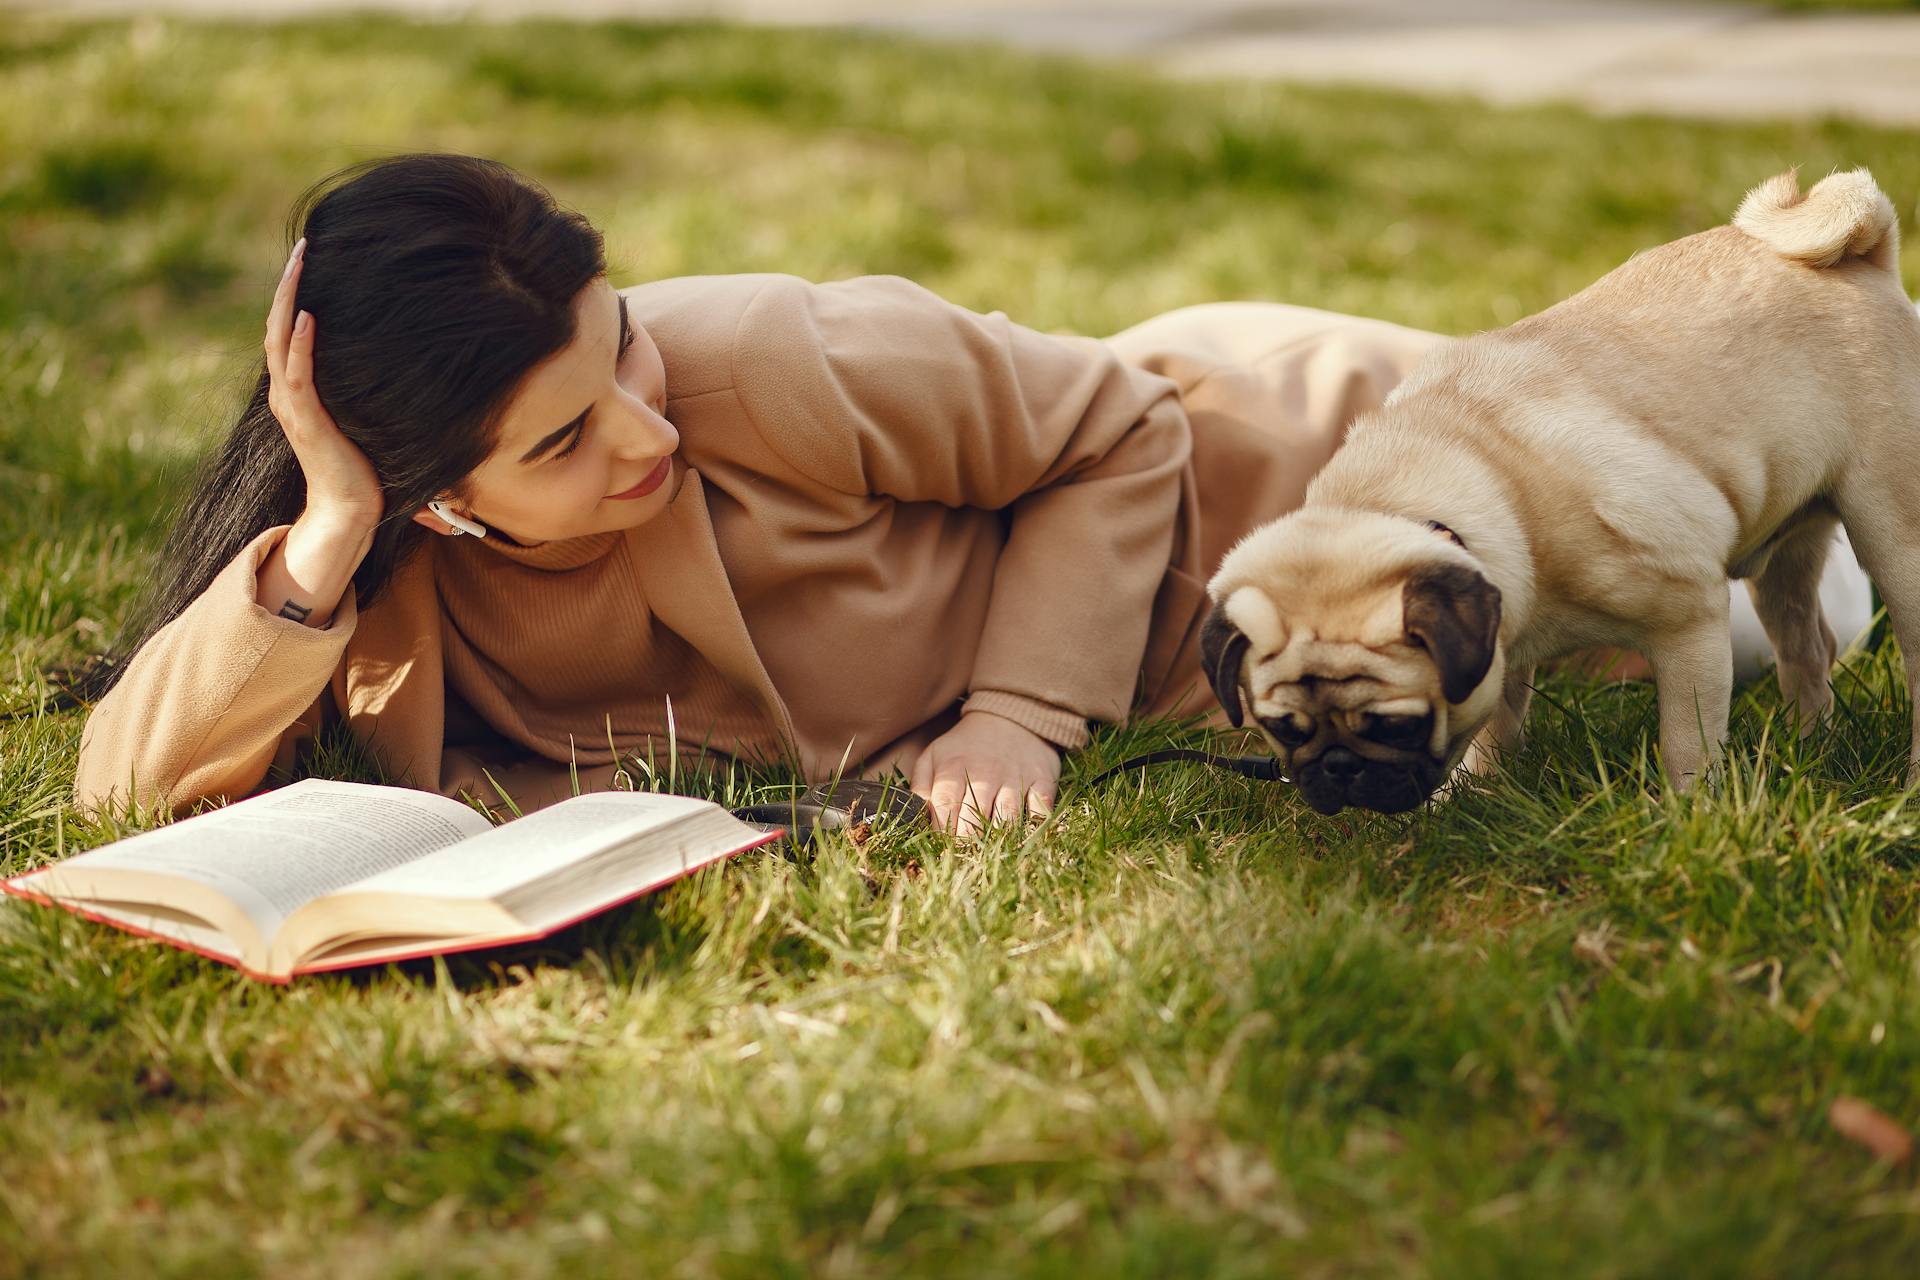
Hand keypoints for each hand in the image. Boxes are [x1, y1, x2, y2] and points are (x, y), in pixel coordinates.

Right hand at [264, 237, 382, 533]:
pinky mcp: (306, 421)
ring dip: (288, 300)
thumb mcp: (358, 418)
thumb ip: (357, 391)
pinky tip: (307, 316)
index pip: (285, 330)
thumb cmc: (361, 469)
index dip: (291, 294)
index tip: (305, 260)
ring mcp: (292, 406)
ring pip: (279, 340)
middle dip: (287, 284)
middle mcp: (285, 393)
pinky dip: (300, 343)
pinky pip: (299, 374)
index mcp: (294, 390)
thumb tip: (388, 364)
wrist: (348, 509)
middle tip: (301, 246)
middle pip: (276, 325)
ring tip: (299, 264)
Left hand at [910, 711, 1060, 836]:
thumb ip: (920, 786)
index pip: (946, 806)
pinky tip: (1024, 834)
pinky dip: (1035, 825)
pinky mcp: (1042, 780)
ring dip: (998, 839)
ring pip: (1007, 819)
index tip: (943, 847)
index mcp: (954, 767)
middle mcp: (986, 772)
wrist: (1010, 718)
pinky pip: (1041, 810)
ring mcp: (1015, 777)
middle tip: (964, 857)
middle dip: (967, 842)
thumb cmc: (966, 746)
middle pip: (974, 818)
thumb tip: (915, 818)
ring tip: (990, 851)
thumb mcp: (934, 756)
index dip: (943, 831)